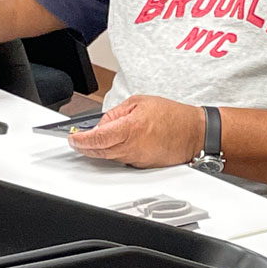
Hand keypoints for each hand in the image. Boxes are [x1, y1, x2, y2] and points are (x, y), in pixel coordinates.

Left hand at [66, 95, 204, 168]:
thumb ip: (117, 112)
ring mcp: (137, 159)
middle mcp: (132, 147)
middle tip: (75, 141)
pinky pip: (121, 160)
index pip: (96, 138)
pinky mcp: (142, 166)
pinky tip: (113, 145)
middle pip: (98, 152)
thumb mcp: (140, 102)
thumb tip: (102, 122)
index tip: (71, 137)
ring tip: (91, 141)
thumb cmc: (173, 117)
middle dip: (83, 147)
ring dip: (97, 150)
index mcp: (130, 128)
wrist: (195, 133)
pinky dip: (113, 153)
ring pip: (108, 157)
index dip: (79, 139)